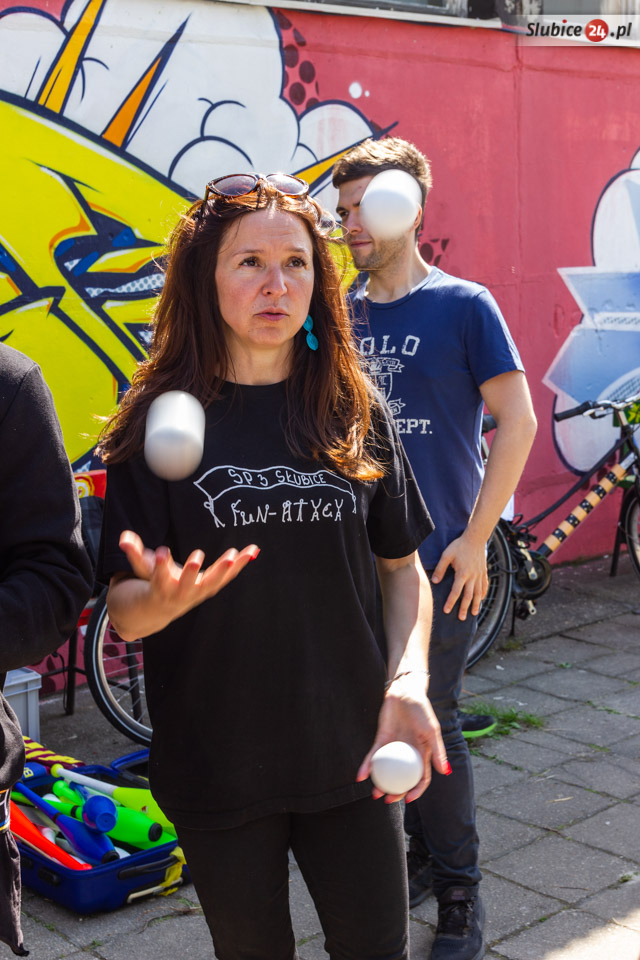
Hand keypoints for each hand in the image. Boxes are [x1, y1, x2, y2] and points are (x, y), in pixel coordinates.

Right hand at [119, 530, 258, 621]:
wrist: (163, 606)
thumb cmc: (152, 582)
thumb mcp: (140, 570)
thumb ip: (134, 554)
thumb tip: (124, 537)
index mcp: (161, 589)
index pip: (159, 579)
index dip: (160, 567)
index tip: (162, 551)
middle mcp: (182, 594)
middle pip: (188, 586)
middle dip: (192, 572)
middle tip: (197, 556)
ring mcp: (199, 592)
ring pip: (213, 582)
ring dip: (225, 569)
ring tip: (234, 554)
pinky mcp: (212, 586)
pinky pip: (228, 576)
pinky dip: (241, 564)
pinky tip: (254, 550)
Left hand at [357, 674, 448, 803]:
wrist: (404, 692)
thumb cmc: (421, 709)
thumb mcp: (432, 730)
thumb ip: (438, 750)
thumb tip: (445, 772)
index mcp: (422, 753)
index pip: (420, 778)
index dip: (416, 791)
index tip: (407, 799)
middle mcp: (408, 753)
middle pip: (401, 778)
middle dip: (395, 792)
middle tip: (387, 800)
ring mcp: (393, 747)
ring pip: (386, 770)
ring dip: (380, 784)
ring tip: (374, 793)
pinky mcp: (381, 739)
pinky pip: (373, 756)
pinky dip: (367, 766)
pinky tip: (360, 776)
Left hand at [431, 534, 487, 619]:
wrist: (475, 538)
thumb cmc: (459, 546)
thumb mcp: (446, 555)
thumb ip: (440, 569)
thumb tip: (435, 581)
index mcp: (462, 574)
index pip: (456, 592)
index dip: (451, 602)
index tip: (446, 611)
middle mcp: (472, 577)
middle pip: (468, 596)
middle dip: (464, 608)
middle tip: (461, 618)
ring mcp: (479, 575)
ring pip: (478, 593)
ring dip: (475, 604)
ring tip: (473, 614)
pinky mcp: (484, 572)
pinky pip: (485, 586)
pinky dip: (483, 594)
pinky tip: (481, 600)